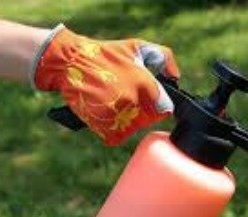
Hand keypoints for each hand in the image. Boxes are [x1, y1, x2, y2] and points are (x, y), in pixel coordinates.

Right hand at [33, 26, 178, 145]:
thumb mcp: (138, 47)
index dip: (158, 106)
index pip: (165, 109)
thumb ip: (164, 58)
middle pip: (148, 121)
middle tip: (127, 99)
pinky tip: (106, 116)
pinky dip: (112, 131)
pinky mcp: (104, 128)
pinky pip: (116, 138)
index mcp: (145, 84)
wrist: (72, 63)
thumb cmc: (106, 55)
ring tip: (115, 105)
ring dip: (126, 122)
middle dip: (141, 112)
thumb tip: (175, 77)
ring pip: (132, 130)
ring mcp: (118, 117)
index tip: (150, 102)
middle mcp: (134, 102)